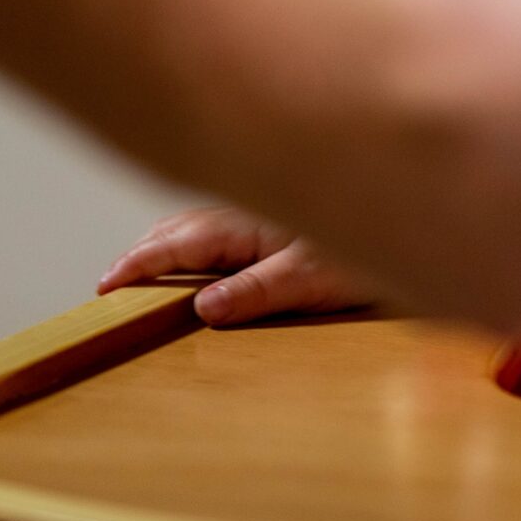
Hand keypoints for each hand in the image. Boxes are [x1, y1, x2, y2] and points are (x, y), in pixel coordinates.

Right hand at [99, 206, 368, 326]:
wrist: (416, 218)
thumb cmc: (371, 251)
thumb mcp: (313, 278)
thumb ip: (257, 292)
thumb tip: (200, 308)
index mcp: (247, 224)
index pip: (177, 244)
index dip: (138, 265)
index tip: (103, 287)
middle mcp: (249, 212)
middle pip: (181, 229)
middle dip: (145, 253)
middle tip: (110, 285)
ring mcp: (264, 214)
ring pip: (201, 225)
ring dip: (170, 245)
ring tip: (143, 269)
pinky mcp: (282, 224)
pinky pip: (225, 229)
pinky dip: (198, 242)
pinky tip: (202, 258)